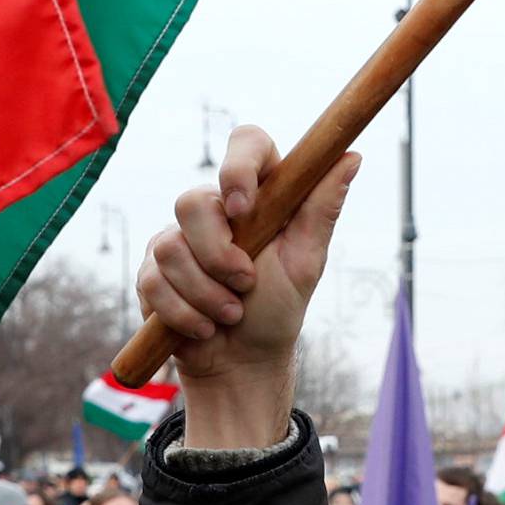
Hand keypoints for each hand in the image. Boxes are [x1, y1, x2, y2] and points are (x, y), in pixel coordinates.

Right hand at [136, 128, 358, 447]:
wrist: (242, 361)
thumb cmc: (278, 306)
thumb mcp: (306, 261)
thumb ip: (321, 209)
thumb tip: (352, 157)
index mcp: (260, 194)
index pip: (247, 143)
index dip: (239, 167)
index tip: (245, 209)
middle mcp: (215, 208)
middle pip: (193, 202)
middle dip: (219, 256)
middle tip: (246, 284)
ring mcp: (178, 237)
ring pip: (170, 247)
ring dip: (207, 293)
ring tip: (231, 313)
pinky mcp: (152, 270)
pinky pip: (153, 281)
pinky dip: (185, 313)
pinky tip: (205, 327)